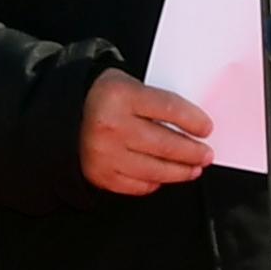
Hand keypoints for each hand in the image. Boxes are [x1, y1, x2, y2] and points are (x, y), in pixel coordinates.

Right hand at [81, 72, 213, 194]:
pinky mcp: (101, 175)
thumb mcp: (129, 84)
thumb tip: (193, 124)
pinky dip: (154, 182)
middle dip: (192, 152)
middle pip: (165, 144)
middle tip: (206, 154)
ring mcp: (106, 154)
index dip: (193, 121)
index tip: (206, 129)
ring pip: (155, 170)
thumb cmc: (104, 99)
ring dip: (179, 172)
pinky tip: (163, 176)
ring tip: (193, 169)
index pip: (169, 108)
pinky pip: (137, 185)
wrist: (64, 115)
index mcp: (121, 95)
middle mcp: (112, 126)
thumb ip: (158, 101)